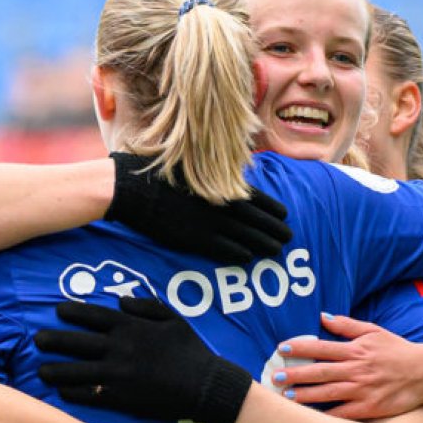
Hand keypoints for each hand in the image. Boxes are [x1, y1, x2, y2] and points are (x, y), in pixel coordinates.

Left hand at [36, 297, 252, 422]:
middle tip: (38, 339)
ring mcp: (116, 374)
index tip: (57, 311)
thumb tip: (120, 302)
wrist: (204, 386)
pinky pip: (88, 394)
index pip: (92, 315)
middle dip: (53, 340)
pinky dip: (72, 392)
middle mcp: (118, 348)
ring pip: (75, 370)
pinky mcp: (119, 397)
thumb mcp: (173, 318)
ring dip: (55, 370)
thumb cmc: (190, 350)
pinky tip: (61, 391)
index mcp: (130, 326)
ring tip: (41, 370)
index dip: (71, 312)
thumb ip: (145, 306)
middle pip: (75, 342)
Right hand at [106, 153, 291, 263]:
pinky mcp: (193, 239)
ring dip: (263, 244)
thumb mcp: (189, 164)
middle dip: (275, 229)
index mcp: (219, 184)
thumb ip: (211, 171)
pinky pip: (222, 249)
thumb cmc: (157, 172)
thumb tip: (226, 171)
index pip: (256, 198)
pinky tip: (248, 258)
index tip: (285, 214)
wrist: (132, 188)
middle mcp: (218, 204)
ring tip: (277, 250)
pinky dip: (237, 253)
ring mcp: (207, 223)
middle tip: (290, 237)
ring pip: (244, 237)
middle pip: (256, 220)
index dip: (272, 208)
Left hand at [273, 314, 422, 419]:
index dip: (301, 347)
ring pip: (328, 394)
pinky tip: (309, 419)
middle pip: (321, 372)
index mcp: (356, 350)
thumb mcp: (374, 332)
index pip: (322, 347)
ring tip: (285, 396)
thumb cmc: (397, 351)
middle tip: (276, 376)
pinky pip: (343, 414)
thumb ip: (347, 325)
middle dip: (296, 374)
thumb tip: (322, 317)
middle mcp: (357, 370)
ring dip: (305, 395)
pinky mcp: (370, 408)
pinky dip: (326, 417)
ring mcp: (363, 390)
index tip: (282, 348)